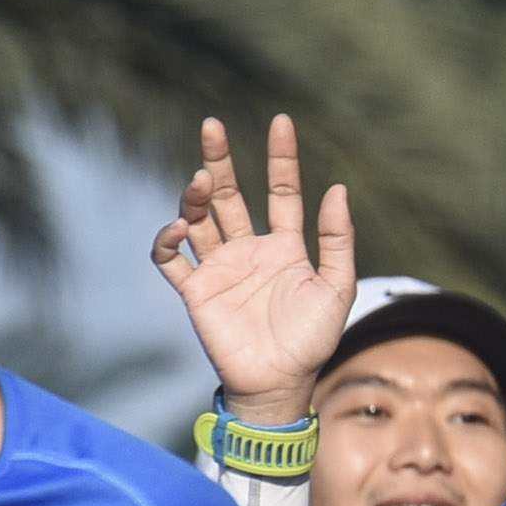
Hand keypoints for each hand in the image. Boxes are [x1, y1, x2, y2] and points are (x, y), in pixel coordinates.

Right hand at [150, 114, 353, 425]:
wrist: (280, 383)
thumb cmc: (313, 340)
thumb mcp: (337, 287)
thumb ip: (338, 240)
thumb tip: (338, 188)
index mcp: (287, 247)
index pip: (281, 192)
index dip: (281, 158)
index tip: (281, 122)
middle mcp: (249, 251)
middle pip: (229, 195)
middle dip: (220, 160)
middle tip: (212, 126)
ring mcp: (220, 269)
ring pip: (198, 219)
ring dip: (194, 197)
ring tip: (199, 181)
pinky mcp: (196, 291)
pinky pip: (171, 259)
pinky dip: (167, 240)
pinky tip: (178, 227)